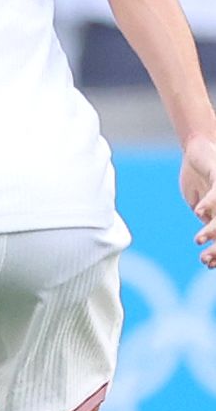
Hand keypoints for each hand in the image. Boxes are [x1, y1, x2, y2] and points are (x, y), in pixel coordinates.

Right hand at [183, 135, 215, 267]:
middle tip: (204, 259)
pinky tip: (199, 212)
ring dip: (212, 230)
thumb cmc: (199, 173)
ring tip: (198, 239)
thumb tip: (208, 232)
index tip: (206, 263)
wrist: (198, 147)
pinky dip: (209, 204)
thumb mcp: (197, 198)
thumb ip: (205, 214)